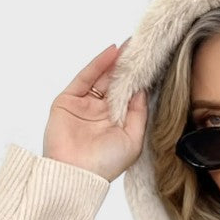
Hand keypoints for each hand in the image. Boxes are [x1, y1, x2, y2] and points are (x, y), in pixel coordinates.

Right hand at [42, 40, 147, 181]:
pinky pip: (86, 77)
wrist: (76, 173)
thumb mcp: (133, 140)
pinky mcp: (68, 100)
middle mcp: (101, 114)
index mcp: (117, 125)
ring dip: (115, 63)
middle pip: (116, 85)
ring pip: (102, 78)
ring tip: (130, 47)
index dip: (139, 82)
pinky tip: (113, 52)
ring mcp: (85, 106)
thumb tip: (143, 90)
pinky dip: (98, 64)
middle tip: (141, 49)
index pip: (129, 98)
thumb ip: (139, 113)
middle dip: (128, 68)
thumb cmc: (106, 164)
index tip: (151, 65)